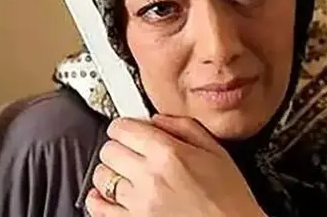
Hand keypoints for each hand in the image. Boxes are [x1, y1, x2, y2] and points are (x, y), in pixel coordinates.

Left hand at [86, 114, 265, 216]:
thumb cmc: (228, 198)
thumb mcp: (215, 151)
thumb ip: (184, 127)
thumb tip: (157, 119)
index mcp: (169, 154)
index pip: (123, 128)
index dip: (125, 126)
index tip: (128, 130)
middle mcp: (150, 178)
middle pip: (109, 150)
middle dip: (118, 147)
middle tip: (130, 152)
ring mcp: (138, 204)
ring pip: (101, 177)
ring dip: (110, 173)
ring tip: (124, 175)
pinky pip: (99, 208)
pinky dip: (99, 199)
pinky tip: (109, 196)